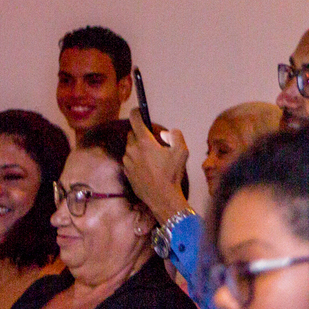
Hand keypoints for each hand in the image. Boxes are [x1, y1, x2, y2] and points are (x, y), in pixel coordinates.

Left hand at [125, 108, 193, 224]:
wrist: (162, 198)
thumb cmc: (172, 175)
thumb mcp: (182, 151)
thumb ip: (176, 136)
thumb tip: (168, 133)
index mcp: (144, 142)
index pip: (135, 119)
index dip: (137, 112)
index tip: (138, 110)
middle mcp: (132, 150)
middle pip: (132, 134)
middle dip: (141, 134)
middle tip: (153, 141)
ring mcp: (127, 162)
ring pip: (130, 148)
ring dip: (138, 148)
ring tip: (152, 157)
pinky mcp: (126, 172)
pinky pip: (129, 160)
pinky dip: (136, 160)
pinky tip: (148, 168)